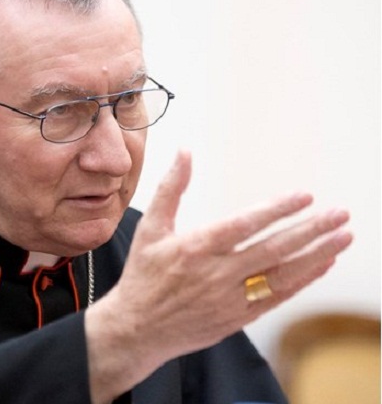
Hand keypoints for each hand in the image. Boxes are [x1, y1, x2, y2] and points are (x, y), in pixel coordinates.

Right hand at [85, 150, 351, 402]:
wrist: (137, 329)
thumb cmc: (143, 275)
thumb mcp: (150, 228)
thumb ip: (171, 189)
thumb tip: (185, 152)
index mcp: (195, 248)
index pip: (244, 224)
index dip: (277, 210)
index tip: (305, 196)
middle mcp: (216, 274)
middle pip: (273, 249)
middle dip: (310, 230)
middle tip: (340, 214)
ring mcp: (229, 299)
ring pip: (281, 274)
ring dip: (316, 255)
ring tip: (343, 237)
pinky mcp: (237, 318)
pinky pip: (277, 298)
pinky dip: (302, 280)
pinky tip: (321, 264)